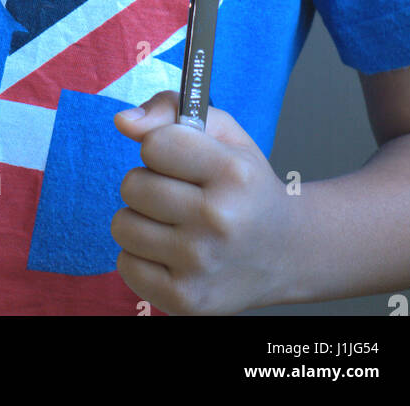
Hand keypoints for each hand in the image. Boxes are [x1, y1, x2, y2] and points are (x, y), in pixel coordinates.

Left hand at [111, 89, 296, 314]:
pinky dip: (140, 256)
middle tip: (179, 194)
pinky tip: (170, 253)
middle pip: (133, 184)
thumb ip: (170, 110)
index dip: (160, 148)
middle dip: (148, 183)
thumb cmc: (246, 186)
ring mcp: (201, 264)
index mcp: (232, 173)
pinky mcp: (186, 300)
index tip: (180, 159)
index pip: (154, 144)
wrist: (287, 253)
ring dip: (141, 220)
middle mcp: (219, 219)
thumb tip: (123, 121)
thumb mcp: (223, 133)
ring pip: (122, 225)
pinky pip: (125, 265)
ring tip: (174, 224)